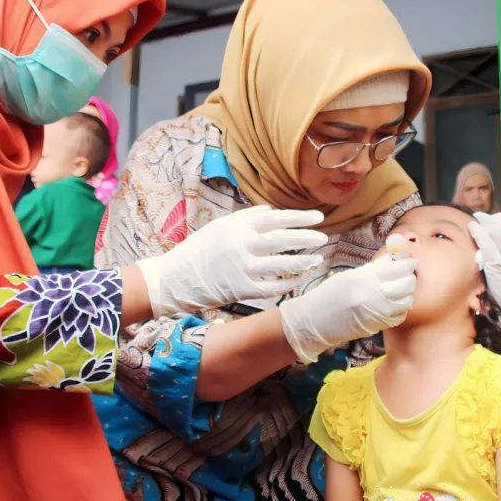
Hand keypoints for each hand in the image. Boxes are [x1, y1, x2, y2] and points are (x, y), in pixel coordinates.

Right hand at [138, 206, 327, 317]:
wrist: (176, 278)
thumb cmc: (199, 250)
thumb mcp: (220, 226)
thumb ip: (246, 217)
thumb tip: (271, 211)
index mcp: (238, 226)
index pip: (276, 218)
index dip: (300, 217)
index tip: (318, 217)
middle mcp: (242, 245)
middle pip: (282, 239)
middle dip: (306, 237)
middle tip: (323, 237)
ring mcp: (242, 268)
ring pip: (281, 264)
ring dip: (302, 262)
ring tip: (317, 260)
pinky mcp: (241, 289)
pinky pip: (271, 287)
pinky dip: (287, 283)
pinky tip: (298, 280)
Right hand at [280, 254, 417, 363]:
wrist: (315, 322)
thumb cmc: (329, 296)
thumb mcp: (349, 277)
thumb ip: (373, 269)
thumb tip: (391, 259)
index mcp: (364, 279)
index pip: (396, 268)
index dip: (408, 264)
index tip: (412, 261)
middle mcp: (373, 296)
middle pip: (405, 284)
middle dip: (409, 278)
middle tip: (407, 275)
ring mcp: (377, 313)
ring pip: (406, 301)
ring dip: (407, 294)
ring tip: (401, 290)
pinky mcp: (378, 326)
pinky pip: (399, 316)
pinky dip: (401, 309)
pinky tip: (395, 304)